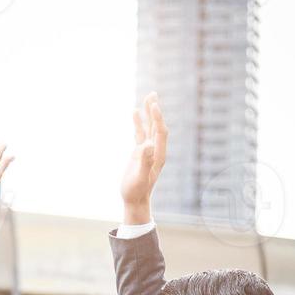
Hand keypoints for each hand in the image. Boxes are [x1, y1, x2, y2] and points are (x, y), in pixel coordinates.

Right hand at [121, 92, 166, 223]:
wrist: (135, 200)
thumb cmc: (136, 191)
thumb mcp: (140, 177)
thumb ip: (145, 161)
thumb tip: (148, 145)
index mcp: (158, 155)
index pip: (160, 132)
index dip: (158, 118)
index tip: (154, 106)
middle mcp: (155, 150)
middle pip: (157, 126)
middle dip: (155, 110)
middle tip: (152, 94)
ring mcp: (148, 150)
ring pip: (149, 127)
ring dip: (149, 113)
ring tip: (148, 97)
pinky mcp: (140, 152)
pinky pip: (140, 133)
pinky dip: (138, 122)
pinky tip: (134, 112)